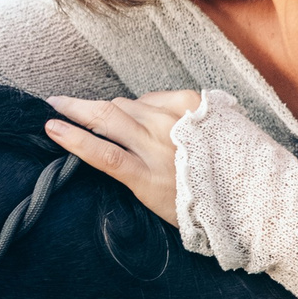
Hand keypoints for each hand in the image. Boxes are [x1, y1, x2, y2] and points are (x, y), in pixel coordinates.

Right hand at [43, 90, 201, 225]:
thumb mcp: (153, 201)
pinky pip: (151, 97)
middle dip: (75, 108)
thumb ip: (128, 172)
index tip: (50, 126)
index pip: (103, 154)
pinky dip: (141, 103)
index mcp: (149, 177)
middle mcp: (161, 146)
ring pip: (126, 104)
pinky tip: (142, 113)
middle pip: (108, 118)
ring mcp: (176, 122)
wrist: (247, 189)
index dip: (74, 139)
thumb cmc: (195, 199)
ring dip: (109, 108)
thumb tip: (101, 142)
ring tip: (103, 114)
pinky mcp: (191, 105)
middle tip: (56, 102)